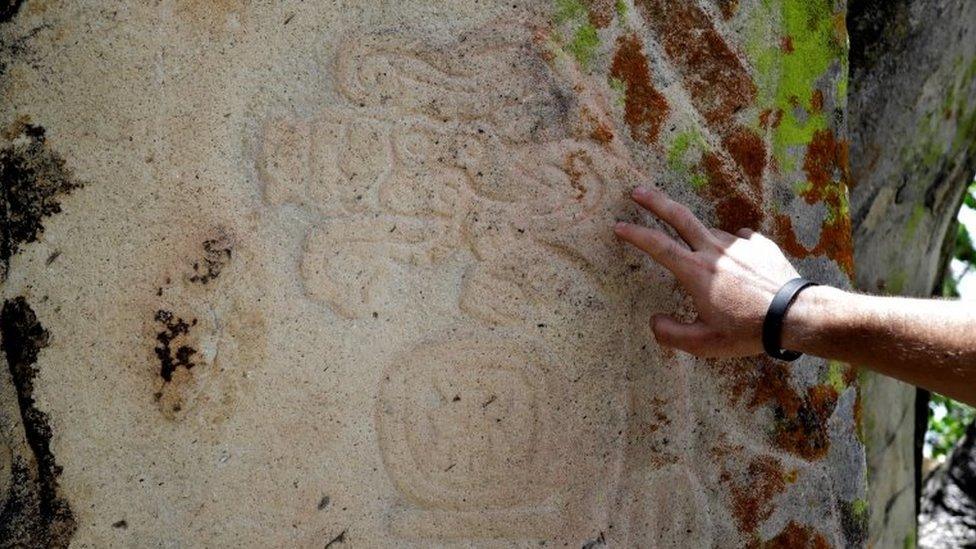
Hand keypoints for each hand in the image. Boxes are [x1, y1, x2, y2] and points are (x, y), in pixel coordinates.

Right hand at [614, 187, 800, 356]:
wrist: (795, 316)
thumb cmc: (748, 332)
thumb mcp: (704, 344)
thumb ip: (671, 334)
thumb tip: (653, 321)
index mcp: (696, 272)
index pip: (657, 246)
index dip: (634, 234)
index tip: (619, 226)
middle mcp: (714, 251)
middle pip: (679, 217)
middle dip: (655, 202)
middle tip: (638, 191)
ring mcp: (739, 244)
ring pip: (710, 233)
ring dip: (701, 241)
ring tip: (710, 266)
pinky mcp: (761, 244)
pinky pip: (739, 240)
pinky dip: (733, 248)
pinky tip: (739, 262)